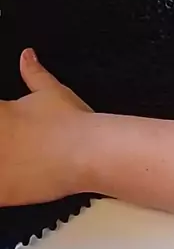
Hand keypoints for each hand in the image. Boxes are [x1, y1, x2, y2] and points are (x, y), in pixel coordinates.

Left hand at [0, 49, 91, 206]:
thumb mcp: (52, 92)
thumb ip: (34, 73)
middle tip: (13, 149)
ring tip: (15, 166)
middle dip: (0, 145)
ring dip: (2, 165)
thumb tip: (26, 54)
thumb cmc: (72, 121)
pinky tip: (13, 186)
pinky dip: (3, 193)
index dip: (1, 129)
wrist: (90, 152)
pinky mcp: (3, 192)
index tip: (6, 134)